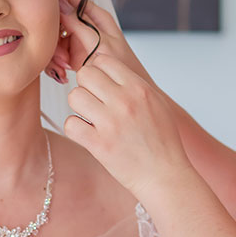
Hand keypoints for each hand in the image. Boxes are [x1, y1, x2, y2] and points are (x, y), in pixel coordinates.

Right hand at [44, 0, 153, 84]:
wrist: (126, 91)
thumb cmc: (122, 66)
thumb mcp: (100, 43)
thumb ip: (79, 24)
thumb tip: (59, 2)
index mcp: (95, 15)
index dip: (55, 4)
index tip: (45, 16)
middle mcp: (84, 25)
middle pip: (56, 21)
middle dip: (53, 38)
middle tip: (61, 56)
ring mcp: (77, 40)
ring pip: (52, 39)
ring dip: (54, 55)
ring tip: (64, 67)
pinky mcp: (71, 55)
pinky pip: (54, 54)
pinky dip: (55, 65)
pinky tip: (63, 74)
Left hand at [64, 54, 190, 198]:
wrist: (165, 176)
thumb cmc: (163, 142)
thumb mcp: (156, 104)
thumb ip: (134, 84)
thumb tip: (110, 69)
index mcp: (139, 88)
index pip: (103, 60)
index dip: (98, 72)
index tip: (101, 86)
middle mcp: (125, 101)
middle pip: (85, 74)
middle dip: (85, 86)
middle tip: (93, 101)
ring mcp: (111, 123)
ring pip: (74, 96)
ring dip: (78, 107)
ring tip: (90, 118)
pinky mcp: (99, 144)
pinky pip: (70, 124)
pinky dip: (75, 129)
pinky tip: (87, 134)